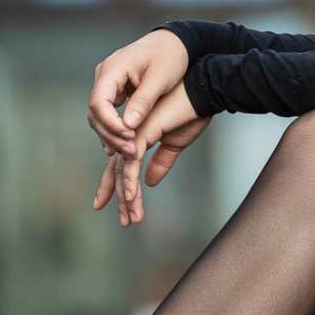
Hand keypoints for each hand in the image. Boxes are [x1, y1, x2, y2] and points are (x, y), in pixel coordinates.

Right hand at [88, 30, 188, 158]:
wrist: (174, 43)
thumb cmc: (170, 56)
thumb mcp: (160, 79)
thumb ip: (143, 102)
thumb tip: (127, 127)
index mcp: (113, 68)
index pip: (99, 103)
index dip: (111, 125)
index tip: (130, 138)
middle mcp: (105, 75)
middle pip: (96, 113)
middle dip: (111, 134)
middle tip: (132, 152)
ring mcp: (108, 83)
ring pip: (100, 116)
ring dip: (112, 135)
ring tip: (131, 152)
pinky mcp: (115, 90)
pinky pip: (109, 113)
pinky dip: (116, 129)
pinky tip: (126, 145)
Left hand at [93, 81, 211, 226]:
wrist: (202, 93)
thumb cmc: (191, 112)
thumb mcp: (176, 144)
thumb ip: (162, 162)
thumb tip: (148, 182)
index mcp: (138, 137)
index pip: (121, 165)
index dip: (116, 186)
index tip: (112, 205)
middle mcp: (131, 136)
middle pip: (117, 170)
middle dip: (115, 195)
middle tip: (117, 218)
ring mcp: (134, 134)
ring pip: (124, 171)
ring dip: (128, 198)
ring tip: (131, 220)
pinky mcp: (143, 132)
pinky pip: (133, 162)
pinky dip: (132, 182)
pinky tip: (132, 198)